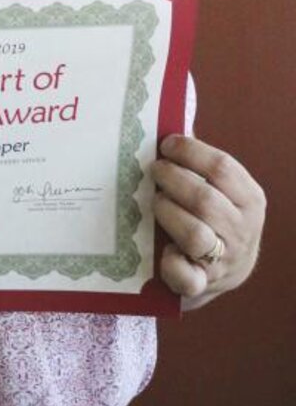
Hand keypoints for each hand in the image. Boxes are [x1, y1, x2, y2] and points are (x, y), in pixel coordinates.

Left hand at [152, 134, 265, 308]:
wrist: (225, 272)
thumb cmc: (213, 216)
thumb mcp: (221, 188)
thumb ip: (200, 162)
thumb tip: (169, 120)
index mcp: (250, 199)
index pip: (222, 167)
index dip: (188, 152)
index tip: (165, 145)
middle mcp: (243, 230)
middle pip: (204, 199)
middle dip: (171, 179)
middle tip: (154, 171)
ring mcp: (225, 260)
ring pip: (194, 234)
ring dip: (167, 212)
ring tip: (156, 202)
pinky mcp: (204, 285)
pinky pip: (186, 276)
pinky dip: (170, 264)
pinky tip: (162, 251)